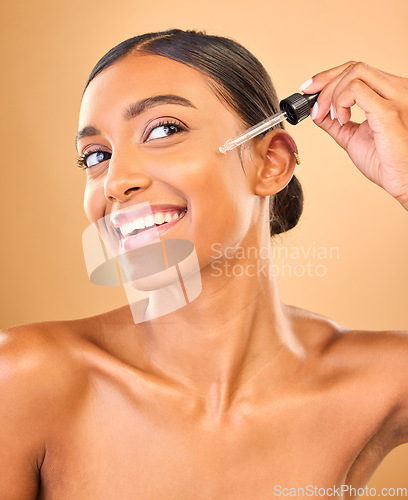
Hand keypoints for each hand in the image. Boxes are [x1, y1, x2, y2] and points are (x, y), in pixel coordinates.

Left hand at [299, 62, 407, 209]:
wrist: (403, 180)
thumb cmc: (386, 162)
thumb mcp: (353, 136)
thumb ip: (335, 122)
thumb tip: (316, 112)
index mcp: (391, 92)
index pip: (358, 70)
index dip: (329, 76)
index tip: (309, 90)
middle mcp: (397, 89)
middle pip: (354, 67)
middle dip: (325, 83)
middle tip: (315, 107)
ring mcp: (396, 97)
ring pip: (355, 73)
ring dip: (332, 94)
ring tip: (333, 117)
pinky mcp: (389, 111)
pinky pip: (356, 90)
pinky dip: (340, 102)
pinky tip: (341, 120)